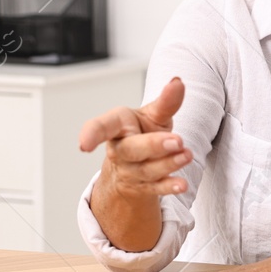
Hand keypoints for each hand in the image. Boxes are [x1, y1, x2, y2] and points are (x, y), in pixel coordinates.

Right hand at [78, 78, 190, 250]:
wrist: (138, 164)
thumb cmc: (142, 132)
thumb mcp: (153, 114)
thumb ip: (166, 101)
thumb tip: (178, 82)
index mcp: (116, 126)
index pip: (101, 127)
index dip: (90, 135)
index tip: (84, 145)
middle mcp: (119, 150)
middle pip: (131, 150)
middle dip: (153, 146)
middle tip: (176, 141)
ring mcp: (128, 171)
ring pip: (146, 170)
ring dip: (168, 164)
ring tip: (187, 154)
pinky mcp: (142, 187)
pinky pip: (155, 188)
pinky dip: (168, 187)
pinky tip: (181, 185)